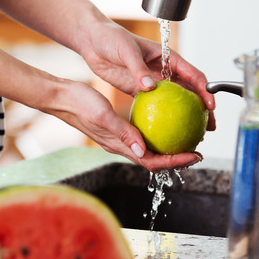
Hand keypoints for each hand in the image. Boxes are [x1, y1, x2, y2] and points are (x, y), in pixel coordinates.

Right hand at [43, 80, 203, 171]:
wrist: (61, 97)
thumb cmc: (79, 104)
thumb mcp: (103, 115)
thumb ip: (123, 132)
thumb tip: (143, 151)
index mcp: (119, 146)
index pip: (152, 162)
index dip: (175, 162)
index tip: (194, 156)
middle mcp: (122, 146)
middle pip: (155, 159)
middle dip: (177, 158)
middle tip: (197, 150)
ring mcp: (120, 139)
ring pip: (150, 149)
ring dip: (170, 147)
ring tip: (187, 138)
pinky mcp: (118, 129)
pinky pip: (143, 135)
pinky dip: (158, 132)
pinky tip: (167, 120)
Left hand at [79, 21, 216, 130]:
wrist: (93, 41)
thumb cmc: (111, 38)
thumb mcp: (126, 51)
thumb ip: (138, 69)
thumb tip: (150, 87)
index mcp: (167, 57)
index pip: (193, 75)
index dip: (205, 91)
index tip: (211, 106)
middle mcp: (163, 70)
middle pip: (190, 92)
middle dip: (202, 110)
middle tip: (208, 128)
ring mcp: (152, 81)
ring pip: (175, 102)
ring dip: (185, 118)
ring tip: (193, 136)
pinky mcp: (139, 90)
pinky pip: (155, 106)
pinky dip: (162, 118)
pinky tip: (165, 133)